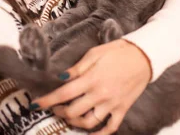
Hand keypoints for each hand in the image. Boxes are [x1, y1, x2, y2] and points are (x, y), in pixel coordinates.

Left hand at [32, 39, 151, 134]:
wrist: (144, 57)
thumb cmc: (117, 52)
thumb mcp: (94, 54)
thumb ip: (76, 69)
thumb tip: (60, 78)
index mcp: (90, 79)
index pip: (64, 94)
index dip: (47, 101)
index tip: (35, 104)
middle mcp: (100, 95)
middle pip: (73, 112)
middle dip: (59, 112)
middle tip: (55, 107)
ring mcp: (111, 104)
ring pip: (88, 123)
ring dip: (74, 123)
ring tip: (69, 116)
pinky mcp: (122, 109)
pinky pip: (110, 128)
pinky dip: (99, 134)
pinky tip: (90, 132)